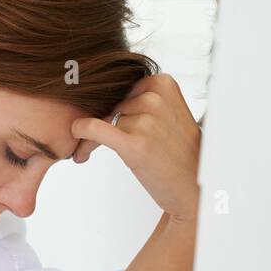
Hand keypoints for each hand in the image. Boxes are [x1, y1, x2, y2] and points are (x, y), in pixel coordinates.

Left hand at [70, 74, 201, 223]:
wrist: (192, 187)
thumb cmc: (178, 153)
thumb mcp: (166, 114)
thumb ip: (141, 100)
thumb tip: (100, 95)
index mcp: (163, 83)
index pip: (121, 89)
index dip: (109, 108)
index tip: (101, 123)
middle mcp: (156, 98)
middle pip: (111, 105)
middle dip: (100, 124)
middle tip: (89, 143)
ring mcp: (147, 120)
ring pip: (103, 120)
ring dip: (89, 139)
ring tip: (86, 153)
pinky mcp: (135, 143)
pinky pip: (95, 129)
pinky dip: (81, 133)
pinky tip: (78, 143)